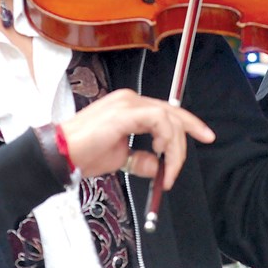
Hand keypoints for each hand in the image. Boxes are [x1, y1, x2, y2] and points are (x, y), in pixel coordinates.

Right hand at [59, 89, 214, 188]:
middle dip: (187, 136)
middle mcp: (131, 99)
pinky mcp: (125, 112)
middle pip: (172, 112)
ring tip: (168, 168)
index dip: (189, 123)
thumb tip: (158, 166)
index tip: (206, 136)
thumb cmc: (83, 154)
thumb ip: (141, 159)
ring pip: (169, 117)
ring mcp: (128, 103)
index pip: (167, 110)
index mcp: (130, 106)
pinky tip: (161, 153)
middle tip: (180, 166)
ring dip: (175, 146)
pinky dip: (166, 137)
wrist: (60, 155)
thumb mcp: (119, 158)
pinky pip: (158, 119)